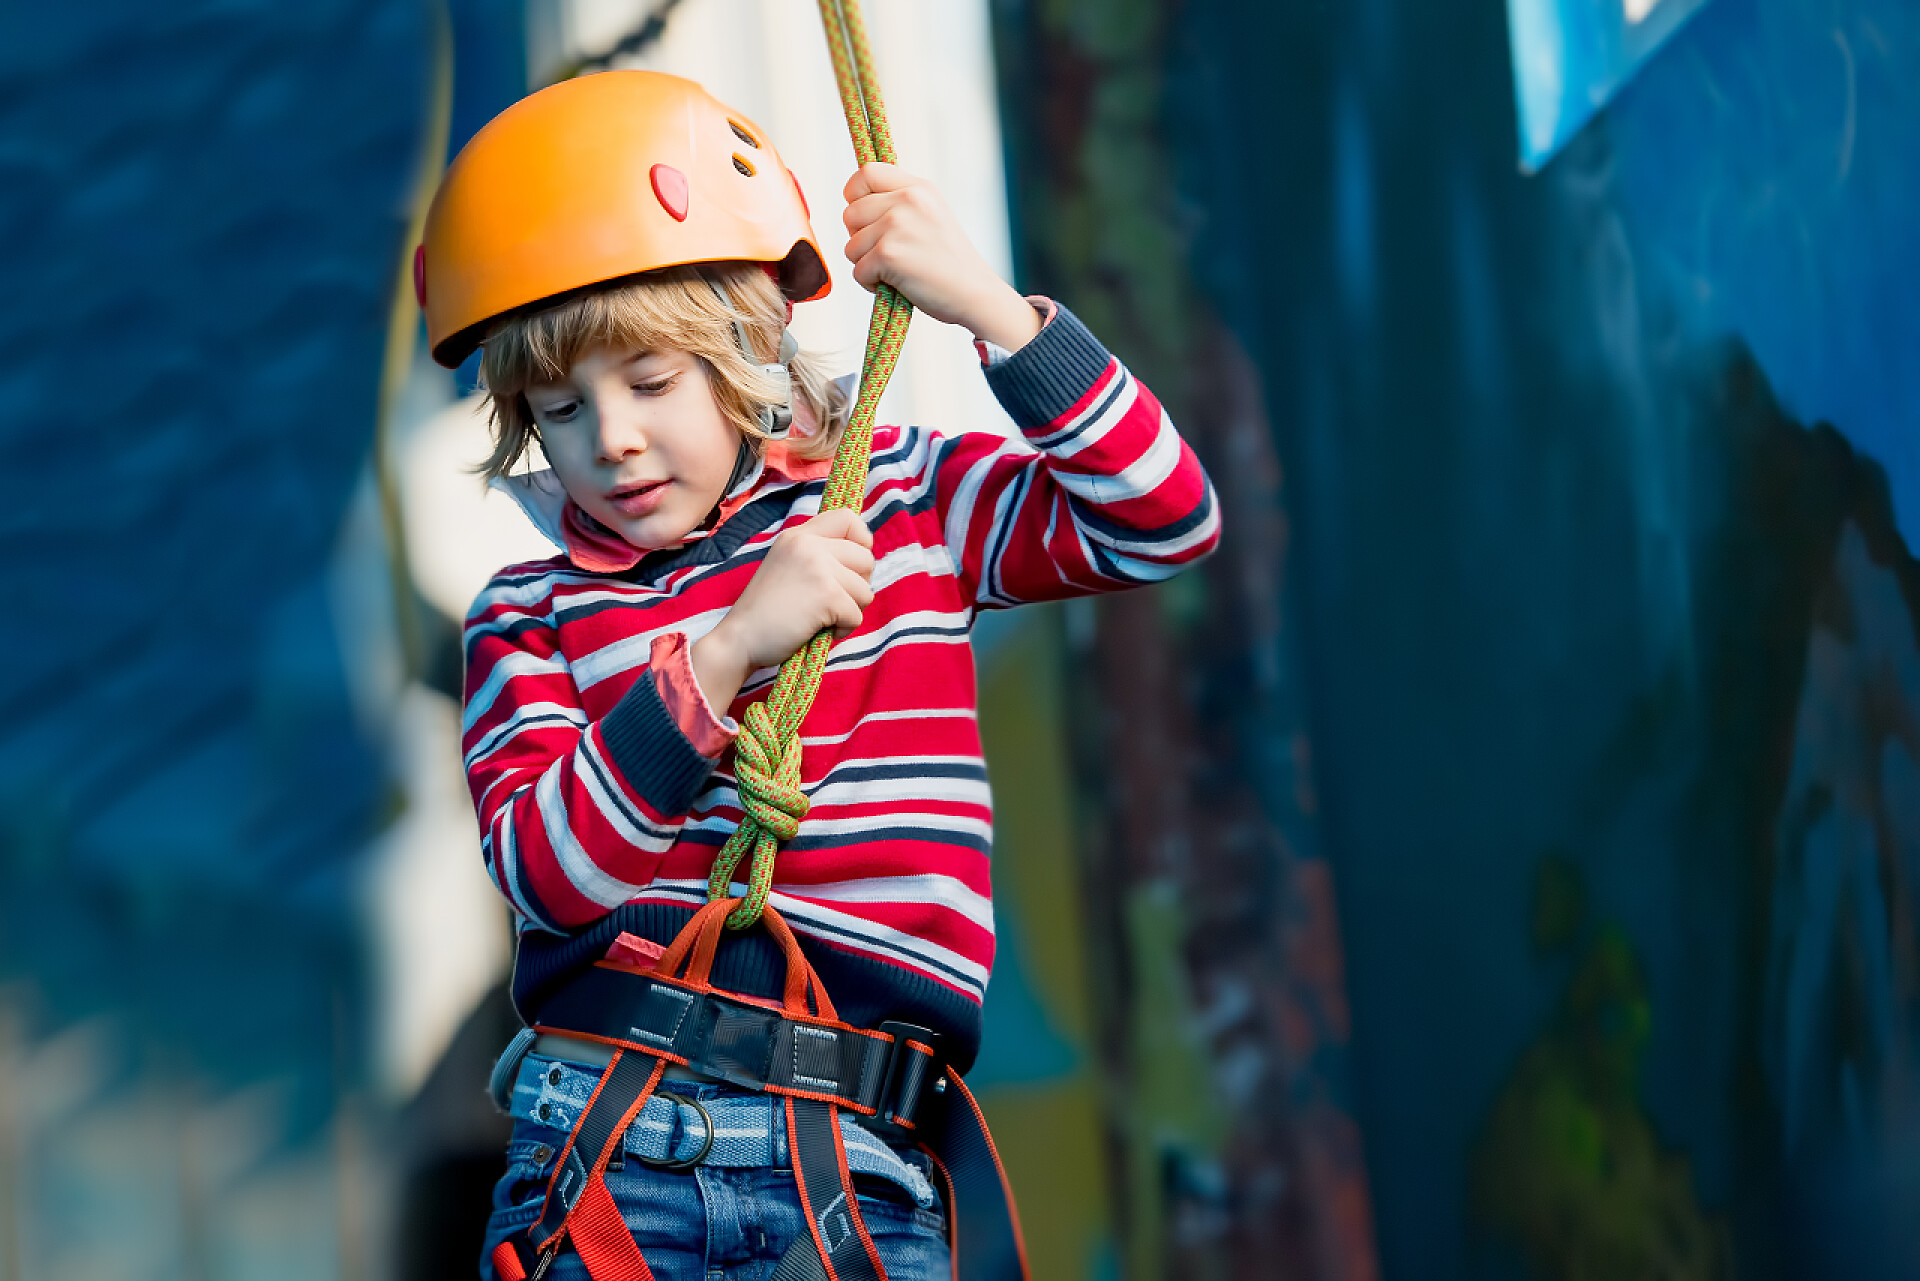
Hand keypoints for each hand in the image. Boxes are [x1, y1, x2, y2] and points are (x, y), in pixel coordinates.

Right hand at [690, 509, 875, 709]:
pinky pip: (857, 615)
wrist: (740, 639)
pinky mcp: (827, 595)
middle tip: (830, 601)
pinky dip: (843, 630)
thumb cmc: (765, 611)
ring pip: (865, 591)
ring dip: (849, 611)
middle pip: (866, 558)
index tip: (851, 565)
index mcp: (798, 535)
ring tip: (819, 617)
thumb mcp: (786, 566)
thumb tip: (862, 557)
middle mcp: (809, 544)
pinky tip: (817, 631)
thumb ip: (816, 555)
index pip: (848, 518)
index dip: (861, 542)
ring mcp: (819, 568)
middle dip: (857, 586)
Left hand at [842, 163, 1040, 351]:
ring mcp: (896, 225)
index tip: (864, 216)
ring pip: (851, 246)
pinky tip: (897, 285)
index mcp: (918, 188)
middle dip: (861, 239)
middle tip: (889, 254)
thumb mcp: (932, 215)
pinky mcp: (887, 253)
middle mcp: (907, 200)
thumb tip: (855, 204)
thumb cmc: (951, 263)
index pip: (866, 173)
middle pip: (850, 214)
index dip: (855, 195)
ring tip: (897, 270)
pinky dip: (871, 284)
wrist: (975, 293)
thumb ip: (900, 203)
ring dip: (867, 264)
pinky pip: (857, 271)